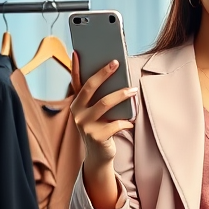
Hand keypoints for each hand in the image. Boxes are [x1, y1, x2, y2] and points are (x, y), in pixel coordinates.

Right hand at [69, 51, 135, 168]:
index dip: (75, 67)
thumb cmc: (101, 129)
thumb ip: (101, 99)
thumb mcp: (97, 113)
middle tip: (116, 63)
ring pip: (105, 103)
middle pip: (90, 87)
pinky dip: (126, 122)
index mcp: (76, 104)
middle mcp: (77, 113)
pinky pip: (116, 124)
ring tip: (133, 90)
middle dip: (103, 73)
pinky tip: (131, 122)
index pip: (76, 82)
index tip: (77, 52)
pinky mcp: (96, 136)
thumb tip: (116, 79)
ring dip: (122, 95)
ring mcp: (85, 125)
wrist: (98, 156)